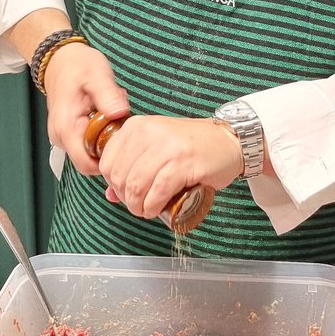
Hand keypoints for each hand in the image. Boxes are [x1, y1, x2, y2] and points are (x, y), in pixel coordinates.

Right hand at [41, 43, 129, 176]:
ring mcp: (64, 136)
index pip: (87, 164)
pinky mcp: (70, 133)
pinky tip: (106, 113)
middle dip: (111, 146)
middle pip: (91, 160)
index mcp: (66, 127)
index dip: (108, 161)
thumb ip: (108, 94)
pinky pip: (89, 142)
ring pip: (92, 152)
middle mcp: (61, 137)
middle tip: (120, 121)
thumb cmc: (77, 65)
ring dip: (106, 137)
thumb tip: (120, 113)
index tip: (124, 145)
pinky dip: (101, 132)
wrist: (60, 59)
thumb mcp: (97, 74)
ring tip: (112, 112)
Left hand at [97, 116, 243, 220]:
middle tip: (137, 205)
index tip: (124, 193)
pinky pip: (158, 192)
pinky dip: (153, 207)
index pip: (107, 161)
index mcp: (137, 126)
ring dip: (138, 206)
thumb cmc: (191, 146)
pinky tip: (156, 209)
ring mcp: (168, 147)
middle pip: (119, 176)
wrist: (227, 141)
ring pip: (136, 185)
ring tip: (146, 210)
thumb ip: (132, 166)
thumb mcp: (156, 148)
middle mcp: (150, 132)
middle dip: (125, 199)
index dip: (112, 184)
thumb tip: (110, 194)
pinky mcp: (184, 163)